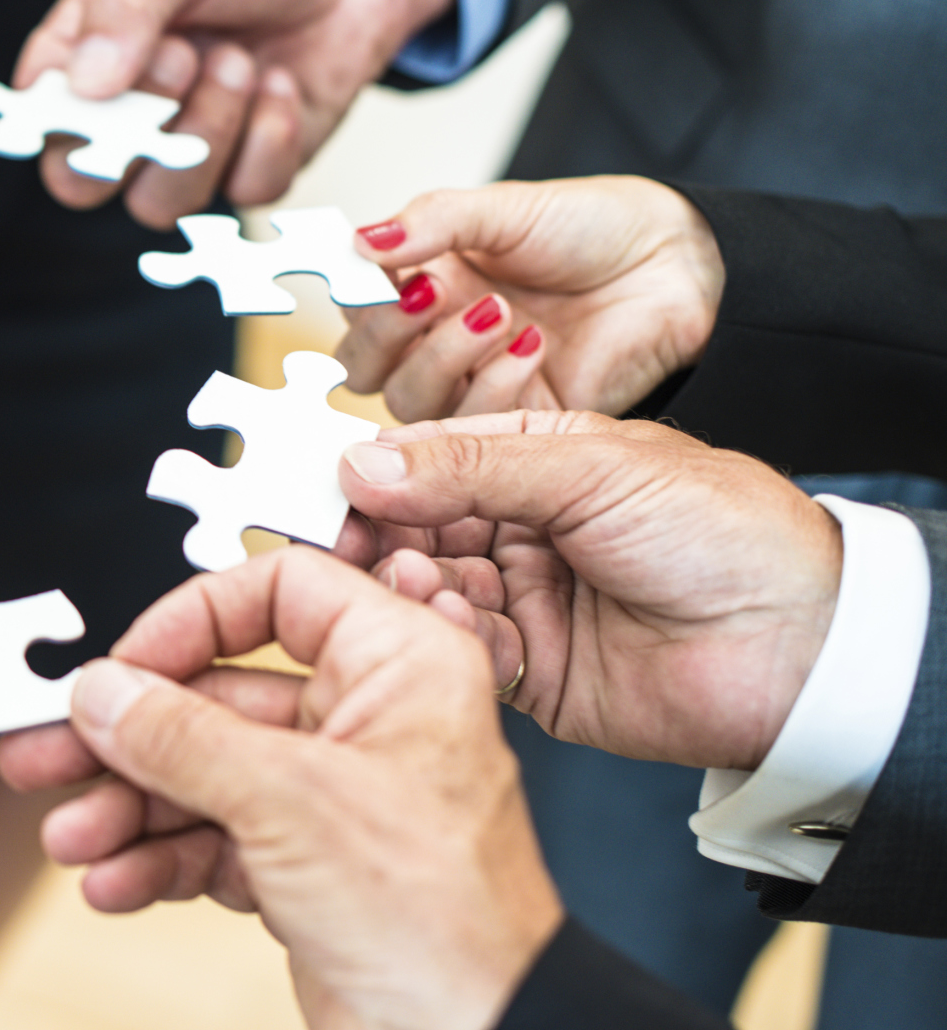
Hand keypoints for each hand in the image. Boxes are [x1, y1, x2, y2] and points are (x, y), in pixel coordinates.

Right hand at [0, 548, 561, 1029]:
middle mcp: (369, 719)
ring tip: (71, 838)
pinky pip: (214, 838)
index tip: (123, 667)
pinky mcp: (311, 866)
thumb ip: (182, 739)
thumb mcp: (290, 804)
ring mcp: (337, 796)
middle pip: (218, 694)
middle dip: (128, 736)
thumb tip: (102, 693)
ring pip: (205, 772)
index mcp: (399, 665)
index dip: (191, 621)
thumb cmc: (442, 921)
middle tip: (46, 753)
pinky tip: (112, 880)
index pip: (279, 591)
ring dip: (130, 807)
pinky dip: (159, 858)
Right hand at [14, 0, 454, 226]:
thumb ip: (125, 8)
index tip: (108, 82)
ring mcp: (189, 143)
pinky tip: (282, 83)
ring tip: (242, 60)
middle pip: (84, 182)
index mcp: (87, 50)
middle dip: (135, 133)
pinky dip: (269, 138)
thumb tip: (81, 85)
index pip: (38, 117)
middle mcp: (129, 108)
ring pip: (162, 201)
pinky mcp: (254, 164)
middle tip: (184, 57)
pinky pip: (243, 193)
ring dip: (208, 133)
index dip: (65, 117)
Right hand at [336, 177, 726, 420]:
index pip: (352, 304)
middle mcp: (435, 335)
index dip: (355, 294)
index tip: (381, 273)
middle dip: (387, 332)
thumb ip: (432, 222)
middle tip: (430, 294)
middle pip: (362, 365)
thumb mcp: (505, 209)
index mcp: (421, 280)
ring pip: (408, 399)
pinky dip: (493, 383)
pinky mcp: (516, 421)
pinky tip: (533, 344)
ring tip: (497, 312)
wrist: (675, 267)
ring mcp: (472, 380)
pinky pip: (471, 425)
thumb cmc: (593, 229)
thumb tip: (360, 241)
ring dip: (442, 356)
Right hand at [338, 410, 842, 769]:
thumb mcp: (590, 467)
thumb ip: (470, 467)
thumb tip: (365, 462)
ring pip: (428, 590)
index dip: (373, 473)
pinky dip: (449, 638)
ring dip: (413, 586)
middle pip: (413, 528)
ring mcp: (523, 598)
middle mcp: (521, 527)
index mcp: (535, 458)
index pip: (426, 459)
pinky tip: (458, 623)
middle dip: (380, 536)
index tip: (324, 486)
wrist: (805, 645)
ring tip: (417, 581)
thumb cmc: (727, 532)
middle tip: (345, 543)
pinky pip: (461, 651)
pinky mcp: (530, 671)